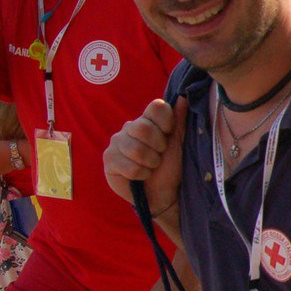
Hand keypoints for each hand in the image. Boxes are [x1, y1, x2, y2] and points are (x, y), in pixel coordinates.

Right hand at [103, 97, 187, 215]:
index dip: (167, 123)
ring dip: (151, 163)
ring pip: (136, 149)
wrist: (162, 192)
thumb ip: (179, 120)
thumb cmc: (171, 166)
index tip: (169, 136)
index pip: (156, 107)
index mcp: (148, 120)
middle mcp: (130, 128)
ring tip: (152, 167)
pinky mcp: (108, 160)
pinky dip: (141, 174)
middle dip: (158, 147)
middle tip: (160, 156)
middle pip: (143, 128)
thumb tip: (182, 97)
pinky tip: (141, 176)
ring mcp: (116, 143)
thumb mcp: (179, 143)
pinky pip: (129, 166)